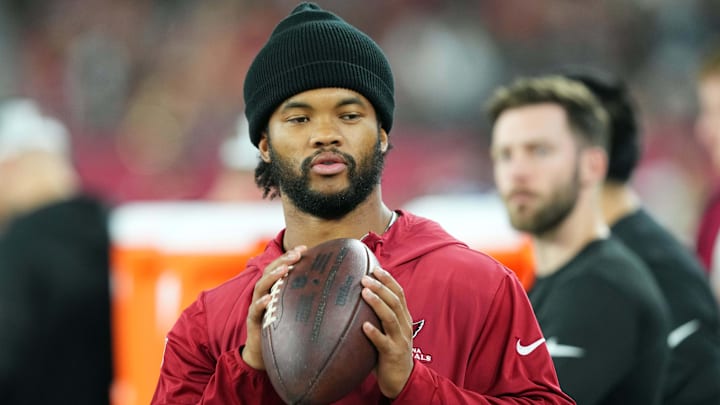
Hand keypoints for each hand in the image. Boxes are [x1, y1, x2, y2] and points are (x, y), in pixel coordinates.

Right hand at [242, 245, 306, 369]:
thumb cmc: (282, 327)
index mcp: (273, 288)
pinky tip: (269, 299)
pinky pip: (255, 310)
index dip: (290, 256)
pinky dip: (261, 303)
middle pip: (270, 271)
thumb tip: (332, 287)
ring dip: (273, 276)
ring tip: (285, 270)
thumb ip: (305, 297)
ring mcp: (257, 305)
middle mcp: (264, 293)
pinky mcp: (253, 321)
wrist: (263, 352)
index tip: (305, 248)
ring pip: (261, 286)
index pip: (281, 266)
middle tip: (297, 254)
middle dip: (283, 260)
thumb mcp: (294, 309)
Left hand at [361, 266, 413, 398]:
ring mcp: (399, 340)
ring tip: (364, 293)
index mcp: (404, 318)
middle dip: (381, 287)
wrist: (402, 379)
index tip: (375, 268)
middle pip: (395, 301)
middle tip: (364, 278)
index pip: (399, 294)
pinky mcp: (392, 354)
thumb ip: (379, 316)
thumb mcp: (388, 330)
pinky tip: (364, 326)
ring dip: (377, 304)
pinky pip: (383, 342)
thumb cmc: (389, 352)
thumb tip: (358, 298)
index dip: (388, 280)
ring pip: (390, 317)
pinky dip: (374, 333)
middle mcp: (404, 326)